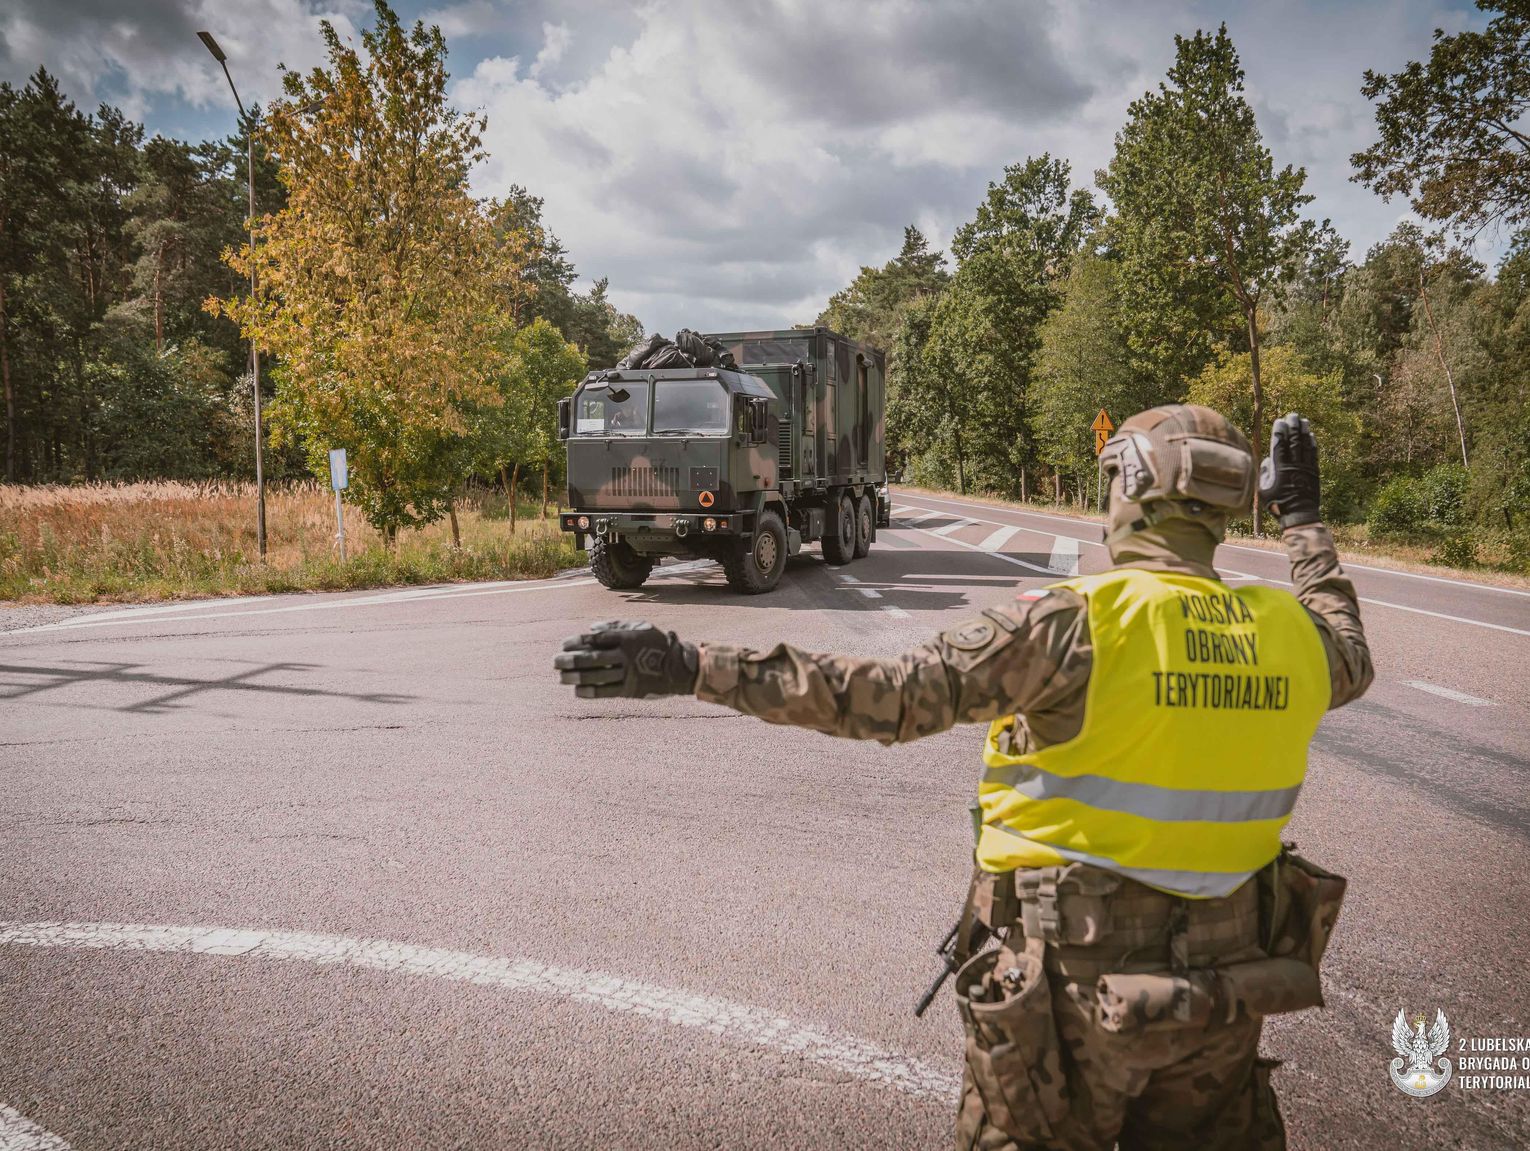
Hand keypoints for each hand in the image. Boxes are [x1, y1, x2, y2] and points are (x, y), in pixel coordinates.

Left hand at [554, 620, 698, 698]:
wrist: (679, 668)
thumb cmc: (657, 643)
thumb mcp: (640, 627)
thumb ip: (615, 626)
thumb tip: (591, 629)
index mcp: (626, 638)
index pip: (596, 639)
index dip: (577, 642)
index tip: (564, 644)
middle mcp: (625, 656)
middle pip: (593, 658)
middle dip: (571, 660)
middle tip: (555, 661)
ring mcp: (628, 674)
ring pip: (597, 676)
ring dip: (576, 677)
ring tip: (561, 677)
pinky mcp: (630, 690)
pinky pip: (606, 692)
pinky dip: (590, 692)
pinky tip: (577, 691)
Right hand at [1258, 412, 1320, 528]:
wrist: (1299, 515)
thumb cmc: (1278, 504)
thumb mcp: (1263, 490)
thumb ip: (1264, 473)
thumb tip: (1267, 460)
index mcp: (1280, 470)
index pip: (1280, 446)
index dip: (1280, 432)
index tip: (1279, 421)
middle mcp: (1294, 466)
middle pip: (1294, 442)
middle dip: (1293, 427)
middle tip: (1292, 415)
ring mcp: (1305, 469)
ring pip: (1305, 446)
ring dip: (1304, 432)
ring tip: (1303, 420)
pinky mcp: (1314, 473)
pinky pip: (1313, 455)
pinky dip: (1312, 444)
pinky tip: (1311, 436)